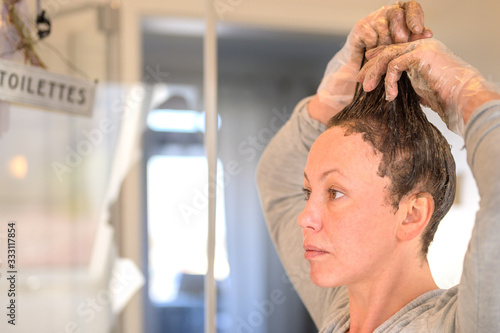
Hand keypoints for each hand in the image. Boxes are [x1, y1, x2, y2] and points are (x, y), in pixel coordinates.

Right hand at [313, 1, 431, 123]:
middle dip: (399, 30)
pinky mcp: (360, 29)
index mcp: (403, 16)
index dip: (414, 17)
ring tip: (384, 54)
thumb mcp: (406, 51)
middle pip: (396, 13)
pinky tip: (371, 53)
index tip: (417, 30)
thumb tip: (428, 33)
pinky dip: (372, 45)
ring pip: (382, 24)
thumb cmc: (390, 62)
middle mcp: (388, 14)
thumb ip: (415, 40)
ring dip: (385, 42)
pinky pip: (369, 35)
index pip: (411, 7)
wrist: (366, 74)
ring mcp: (373, 20)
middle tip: (400, 42)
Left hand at [357, 38, 499, 135]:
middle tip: (359, 80)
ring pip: (387, 56)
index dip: (377, 60)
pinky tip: (390, 96)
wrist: (463, 98)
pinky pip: (394, 65)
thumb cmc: (446, 98)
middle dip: (370, 66)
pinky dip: (388, 81)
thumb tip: (392, 92)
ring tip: (367, 89)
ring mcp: (421, 48)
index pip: (394, 51)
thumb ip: (407, 84)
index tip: (364, 74)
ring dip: (374, 73)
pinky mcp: (420, 54)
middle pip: (387, 51)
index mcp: (422, 51)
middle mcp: (422, 46)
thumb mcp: (421, 89)